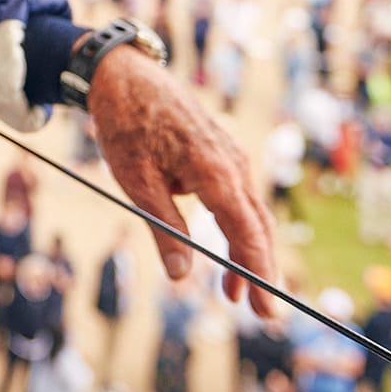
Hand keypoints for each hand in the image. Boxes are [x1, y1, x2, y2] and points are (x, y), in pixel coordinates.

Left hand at [88, 44, 278, 315]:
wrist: (125, 75)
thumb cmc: (127, 125)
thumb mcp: (136, 182)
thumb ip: (164, 228)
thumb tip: (182, 276)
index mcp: (213, 170)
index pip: (246, 231)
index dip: (257, 272)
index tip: (266, 307)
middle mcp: (232, 163)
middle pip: (258, 226)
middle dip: (262, 272)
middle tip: (263, 316)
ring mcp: (231, 156)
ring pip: (250, 213)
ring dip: (247, 255)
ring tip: (234, 296)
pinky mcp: (222, 154)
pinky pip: (237, 198)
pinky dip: (236, 230)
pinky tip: (222, 254)